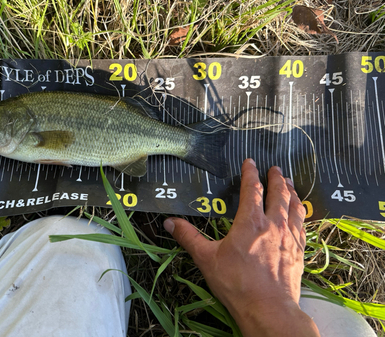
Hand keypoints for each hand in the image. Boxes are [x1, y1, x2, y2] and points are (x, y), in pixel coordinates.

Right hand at [164, 159, 319, 336]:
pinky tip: (300, 213)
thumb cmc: (236, 283)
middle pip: (278, 194)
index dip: (250, 173)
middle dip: (276, 178)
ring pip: (294, 207)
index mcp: (250, 222)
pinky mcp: (299, 251)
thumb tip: (169, 222)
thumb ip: (188, 237)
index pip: (252, 189)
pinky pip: (302, 225)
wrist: (268, 309)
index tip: (250, 161)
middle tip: (275, 168)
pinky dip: (301, 213)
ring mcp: (289, 237)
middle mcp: (273, 224)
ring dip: (292, 192)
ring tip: (290, 184)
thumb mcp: (206, 259)